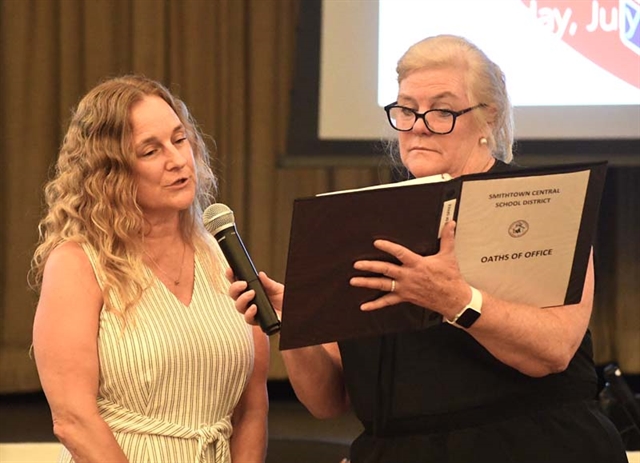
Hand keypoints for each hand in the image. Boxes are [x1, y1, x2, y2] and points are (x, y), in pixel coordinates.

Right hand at [226, 268, 283, 324]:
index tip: (230, 270)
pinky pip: (247, 318)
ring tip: (252, 293)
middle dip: (235, 288)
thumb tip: (260, 275)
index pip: (237, 283)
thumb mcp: (277, 288)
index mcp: (252, 290)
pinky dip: (249, 312)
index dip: (231, 277)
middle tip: (243, 284)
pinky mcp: (256, 321)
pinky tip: (254, 307)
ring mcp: (251, 311)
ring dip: (242, 298)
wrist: (290, 312)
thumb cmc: (283, 301)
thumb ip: (268, 283)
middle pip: (233, 294)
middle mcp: (249, 301)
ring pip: (238, 306)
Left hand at [349, 220, 470, 315]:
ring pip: (383, 285)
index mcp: (417, 264)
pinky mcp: (405, 297)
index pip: (399, 253)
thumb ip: (447, 238)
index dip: (388, 247)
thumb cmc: (450, 279)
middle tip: (357, 264)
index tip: (376, 243)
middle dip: (370, 266)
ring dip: (367, 283)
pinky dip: (375, 305)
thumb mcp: (448, 255)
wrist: (453, 299)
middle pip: (386, 269)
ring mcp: (405, 288)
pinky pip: (388, 301)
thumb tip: (450, 224)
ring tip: (354, 281)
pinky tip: (365, 306)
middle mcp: (408, 276)